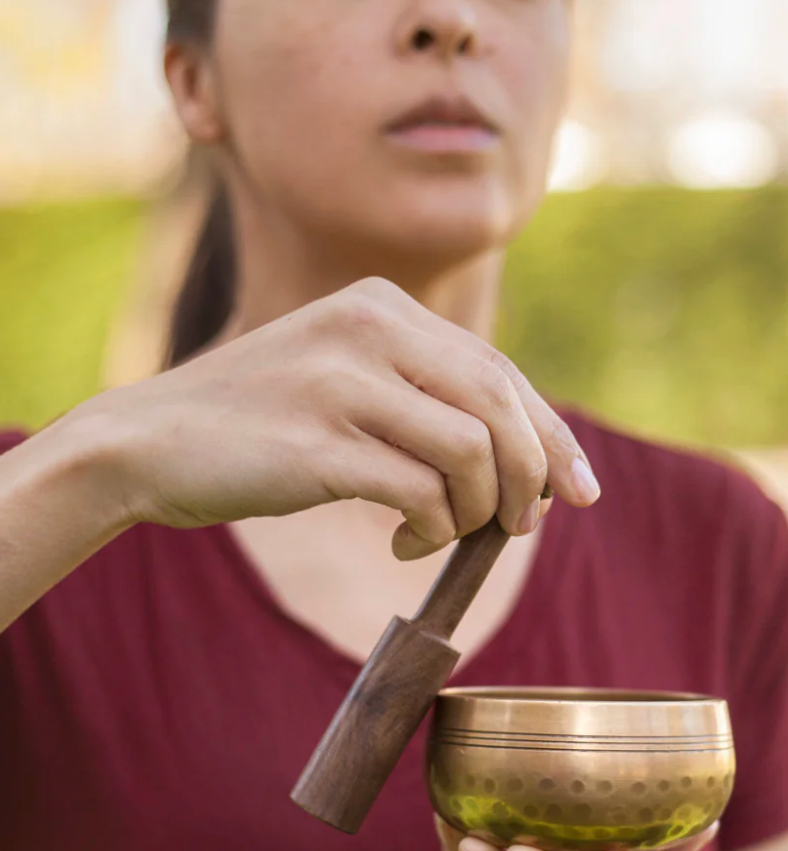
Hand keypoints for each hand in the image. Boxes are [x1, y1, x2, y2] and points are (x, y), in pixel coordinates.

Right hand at [78, 276, 599, 556]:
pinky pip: (422, 494)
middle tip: (521, 527)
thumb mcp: (346, 380)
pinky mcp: (319, 441)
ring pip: (472, 452)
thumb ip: (423, 396)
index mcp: (382, 307)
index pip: (500, 374)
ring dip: (477, 511)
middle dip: (529, 478)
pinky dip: (430, 531)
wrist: (145, 442)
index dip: (551, 436)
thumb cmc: (260, 424)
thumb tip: (524, 460)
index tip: (579, 490)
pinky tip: (402, 543)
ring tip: (444, 533)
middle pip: (500, 408)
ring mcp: (343, 381)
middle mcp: (370, 328)